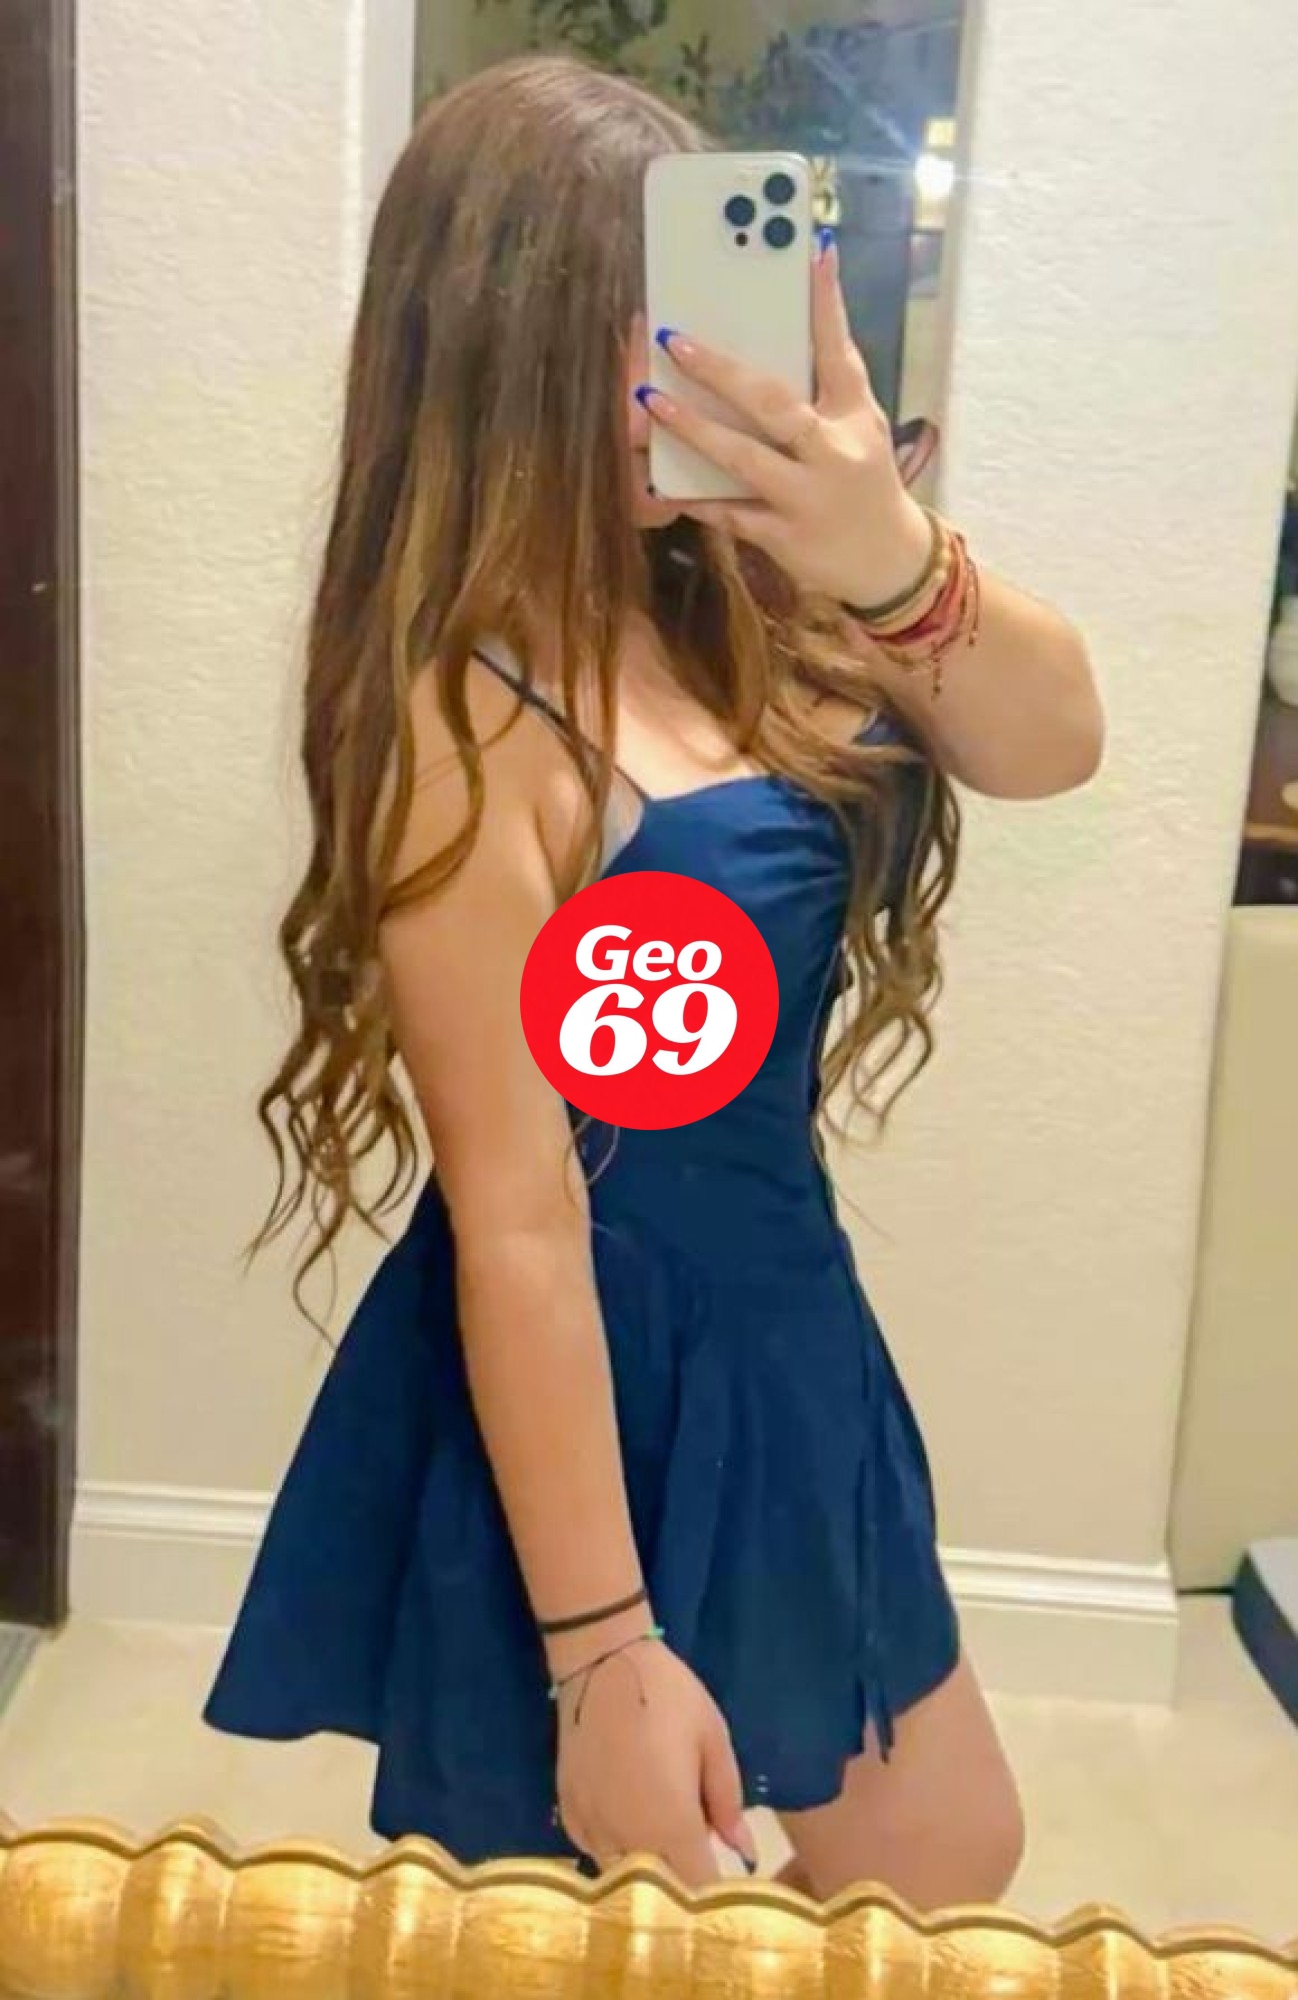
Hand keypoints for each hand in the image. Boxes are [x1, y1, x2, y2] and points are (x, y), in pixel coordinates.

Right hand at [553, 1635, 756, 1886]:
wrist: (603, 1661)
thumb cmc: (668, 1695)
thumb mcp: (713, 1739)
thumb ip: (727, 1801)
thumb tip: (743, 1850)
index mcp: (672, 1824)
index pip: (696, 1890)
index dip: (712, 1899)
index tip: (723, 1891)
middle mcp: (629, 1839)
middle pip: (658, 1894)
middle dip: (679, 1888)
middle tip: (695, 1860)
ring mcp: (593, 1829)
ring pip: (623, 1877)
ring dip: (645, 1871)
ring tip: (661, 1839)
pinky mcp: (569, 1815)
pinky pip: (596, 1852)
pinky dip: (615, 1849)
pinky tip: (628, 1821)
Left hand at [637, 231, 933, 612]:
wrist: (887, 562)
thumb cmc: (863, 481)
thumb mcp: (861, 427)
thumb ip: (827, 382)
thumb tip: (790, 323)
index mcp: (855, 416)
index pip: (840, 351)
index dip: (827, 303)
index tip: (812, 252)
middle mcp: (834, 452)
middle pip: (775, 403)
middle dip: (721, 371)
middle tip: (674, 339)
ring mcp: (809, 497)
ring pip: (745, 459)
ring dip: (695, 429)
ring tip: (652, 400)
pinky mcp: (787, 537)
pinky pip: (733, 516)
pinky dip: (700, 499)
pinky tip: (664, 482)